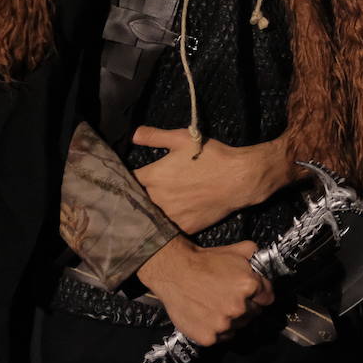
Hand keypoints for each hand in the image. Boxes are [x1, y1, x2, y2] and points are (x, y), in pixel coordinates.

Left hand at [133, 128, 294, 233]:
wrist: (239, 179)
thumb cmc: (210, 156)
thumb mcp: (182, 138)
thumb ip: (155, 136)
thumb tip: (133, 135)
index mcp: (151, 177)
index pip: (126, 181)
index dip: (124, 180)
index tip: (125, 180)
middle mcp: (155, 200)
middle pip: (136, 202)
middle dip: (137, 197)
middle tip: (141, 194)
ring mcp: (169, 216)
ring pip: (150, 217)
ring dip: (150, 213)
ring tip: (155, 208)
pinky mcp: (183, 227)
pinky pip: (168, 228)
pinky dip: (166, 224)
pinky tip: (171, 218)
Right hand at [137, 236, 272, 346]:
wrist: (174, 273)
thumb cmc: (204, 262)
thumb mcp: (235, 251)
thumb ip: (255, 255)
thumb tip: (265, 261)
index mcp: (249, 286)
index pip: (268, 297)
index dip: (261, 293)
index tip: (254, 293)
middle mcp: (239, 307)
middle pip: (254, 312)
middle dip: (247, 305)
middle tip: (231, 297)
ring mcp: (224, 324)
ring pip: (239, 326)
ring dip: (233, 319)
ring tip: (218, 306)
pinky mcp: (210, 337)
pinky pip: (223, 337)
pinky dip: (218, 330)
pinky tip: (210, 316)